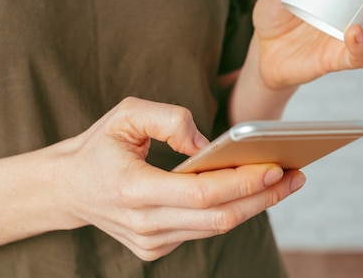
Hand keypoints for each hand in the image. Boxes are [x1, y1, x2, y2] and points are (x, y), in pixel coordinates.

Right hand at [58, 97, 305, 260]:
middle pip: (220, 217)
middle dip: (263, 197)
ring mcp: (150, 242)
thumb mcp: (127, 114)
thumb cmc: (99, 146)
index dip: (242, 182)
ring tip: (284, 182)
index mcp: (134, 190)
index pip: (202, 193)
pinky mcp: (155, 248)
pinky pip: (203, 230)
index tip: (276, 166)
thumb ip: (170, 119)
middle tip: (295, 175)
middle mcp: (144, 224)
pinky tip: (250, 192)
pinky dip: (230, 210)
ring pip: (216, 227)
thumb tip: (208, 145)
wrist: (67, 188)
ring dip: (253, 205)